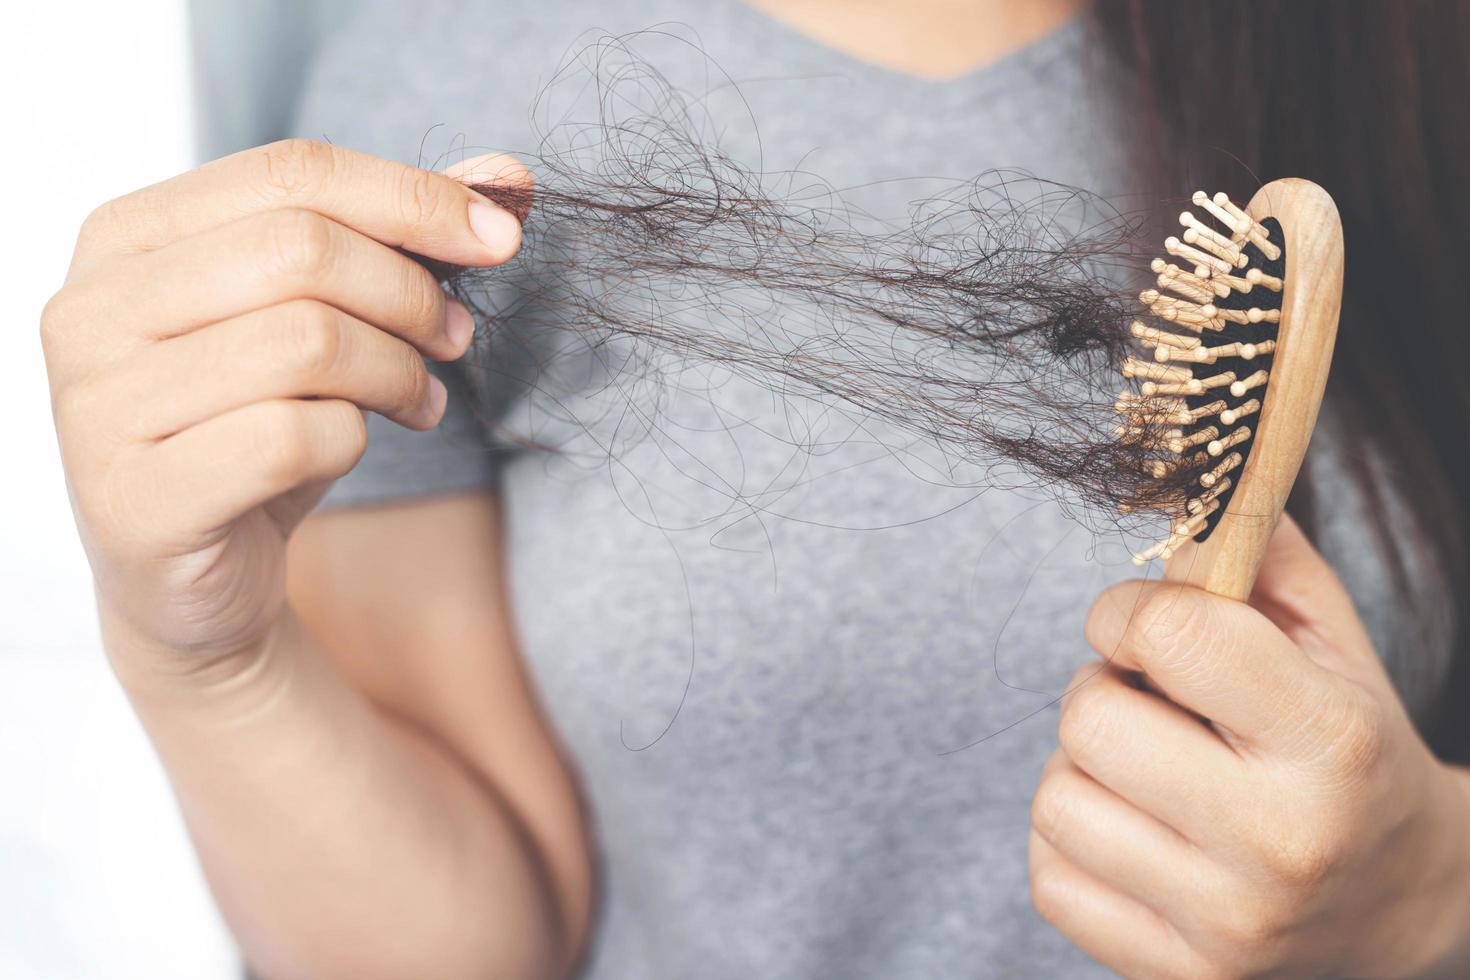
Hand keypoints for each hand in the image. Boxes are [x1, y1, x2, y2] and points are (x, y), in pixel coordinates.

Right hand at [42, 140, 526, 670]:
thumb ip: (395, 238)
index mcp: (126, 237)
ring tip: (420, 398)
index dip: (413, 198)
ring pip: (307, 343)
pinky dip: (353, 441)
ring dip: (396, 371)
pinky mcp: (137, 501)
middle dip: (409, 295)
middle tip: (453, 337)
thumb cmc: (252, 430)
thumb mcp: (318, 319)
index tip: (500, 236)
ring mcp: (100, 407)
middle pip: (303, 250)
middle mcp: (90, 309)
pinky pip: (293, 438)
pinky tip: (359, 448)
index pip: (290, 172)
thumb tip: (506, 178)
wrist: (192, 580)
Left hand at [1029, 516, 1469, 977]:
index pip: (1170, 634)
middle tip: (1146, 702)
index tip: (1142, 625)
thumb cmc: (1348, 748)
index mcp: (1330, 743)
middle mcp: (1280, 843)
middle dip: (1100, 690)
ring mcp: (1226, 924)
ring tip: (1147, 769)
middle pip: (1088, 721)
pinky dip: (1072, 840)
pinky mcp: (1176, 975)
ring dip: (1082, 768)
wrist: (1402, 903)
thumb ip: (1256, 552)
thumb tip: (1175, 481)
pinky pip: (1048, 876)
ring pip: (1055, 800)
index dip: (1129, 611)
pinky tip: (1134, 829)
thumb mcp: (1330, 641)